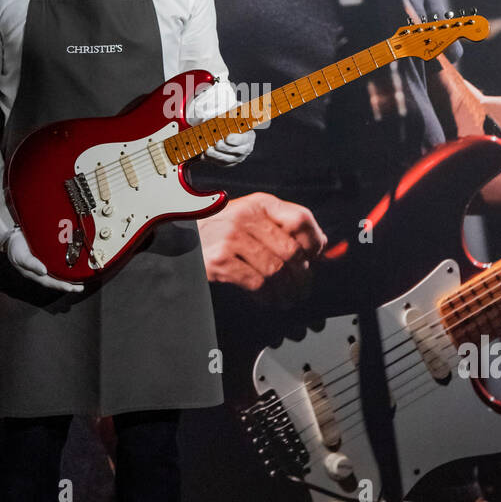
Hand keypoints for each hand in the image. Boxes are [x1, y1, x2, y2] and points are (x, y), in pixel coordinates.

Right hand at [5, 229, 83, 292]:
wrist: (14, 236)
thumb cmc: (16, 248)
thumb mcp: (21, 256)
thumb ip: (31, 264)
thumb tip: (43, 272)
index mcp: (35, 273)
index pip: (50, 282)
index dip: (60, 286)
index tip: (71, 289)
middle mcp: (42, 271)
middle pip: (57, 280)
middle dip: (69, 286)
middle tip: (80, 288)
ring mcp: (46, 264)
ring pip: (59, 273)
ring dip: (70, 277)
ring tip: (81, 281)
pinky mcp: (49, 256)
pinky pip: (59, 263)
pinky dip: (67, 265)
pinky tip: (76, 265)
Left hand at [186, 80, 255, 166]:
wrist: (226, 131)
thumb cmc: (230, 121)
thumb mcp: (233, 114)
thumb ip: (234, 110)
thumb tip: (236, 105)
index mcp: (248, 136)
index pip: (244, 140)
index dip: (236, 140)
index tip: (227, 137)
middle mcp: (244, 149)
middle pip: (235, 152)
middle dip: (224, 148)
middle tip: (215, 143)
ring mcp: (236, 158)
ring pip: (226, 159)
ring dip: (215, 155)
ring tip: (207, 150)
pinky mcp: (227, 163)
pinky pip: (218, 163)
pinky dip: (210, 160)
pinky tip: (203, 156)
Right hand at [197, 192, 326, 302]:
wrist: (179, 236)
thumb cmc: (219, 230)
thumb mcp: (250, 217)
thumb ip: (282, 227)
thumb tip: (322, 247)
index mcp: (258, 203)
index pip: (300, 219)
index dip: (315, 242)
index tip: (316, 258)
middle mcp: (245, 216)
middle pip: (291, 251)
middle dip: (302, 276)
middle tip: (302, 289)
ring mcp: (230, 239)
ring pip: (276, 271)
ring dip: (286, 291)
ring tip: (287, 298)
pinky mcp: (219, 261)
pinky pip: (256, 283)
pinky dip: (266, 296)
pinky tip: (266, 298)